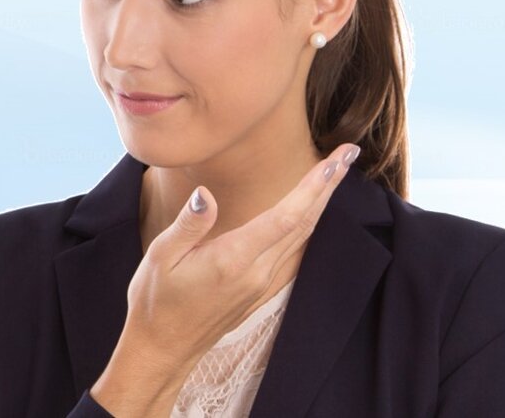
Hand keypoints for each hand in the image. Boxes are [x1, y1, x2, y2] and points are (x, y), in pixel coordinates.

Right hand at [122, 143, 360, 367]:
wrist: (163, 349)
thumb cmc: (156, 301)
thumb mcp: (161, 257)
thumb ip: (188, 224)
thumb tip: (206, 194)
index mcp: (234, 259)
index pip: (285, 216)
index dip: (314, 186)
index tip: (336, 160)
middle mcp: (256, 273)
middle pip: (303, 223)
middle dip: (328, 186)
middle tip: (349, 153)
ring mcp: (261, 284)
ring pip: (301, 237)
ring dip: (320, 203)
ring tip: (335, 173)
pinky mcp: (259, 291)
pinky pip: (291, 251)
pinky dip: (305, 224)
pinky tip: (309, 211)